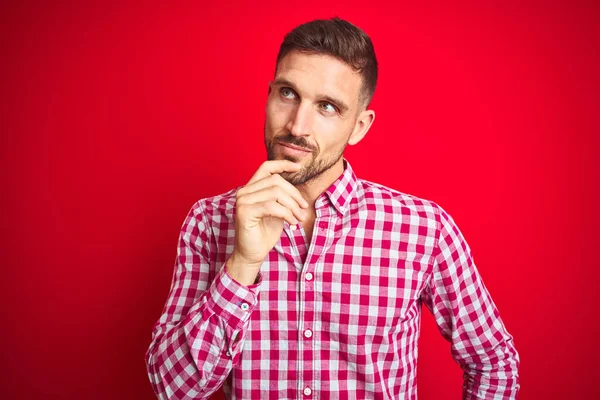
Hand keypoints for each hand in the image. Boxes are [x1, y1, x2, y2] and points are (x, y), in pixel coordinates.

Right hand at [226, 160, 308, 284]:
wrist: (253, 253)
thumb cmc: (265, 232)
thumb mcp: (278, 210)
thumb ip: (283, 197)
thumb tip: (298, 190)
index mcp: (251, 188)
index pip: (266, 167)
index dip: (283, 164)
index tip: (298, 168)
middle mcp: (244, 191)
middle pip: (276, 181)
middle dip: (294, 194)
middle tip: (303, 209)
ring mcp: (242, 201)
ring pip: (276, 193)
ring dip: (293, 206)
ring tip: (299, 218)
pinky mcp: (244, 212)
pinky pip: (272, 206)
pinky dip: (286, 214)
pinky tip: (292, 223)